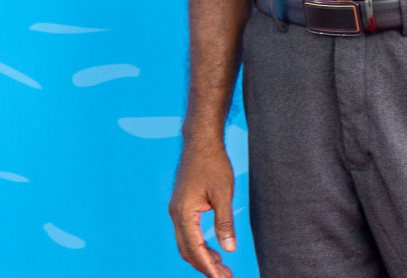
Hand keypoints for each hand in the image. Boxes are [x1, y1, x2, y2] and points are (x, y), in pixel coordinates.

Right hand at [169, 138, 237, 277]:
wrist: (200, 141)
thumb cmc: (212, 164)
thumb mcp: (223, 194)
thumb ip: (225, 223)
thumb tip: (229, 249)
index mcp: (184, 212)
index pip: (195, 249)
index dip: (208, 268)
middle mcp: (176, 213)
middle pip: (187, 250)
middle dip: (205, 267)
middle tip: (226, 277)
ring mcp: (177, 209)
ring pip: (186, 243)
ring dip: (202, 258)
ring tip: (223, 268)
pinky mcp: (182, 206)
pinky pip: (188, 233)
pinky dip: (200, 246)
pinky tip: (215, 251)